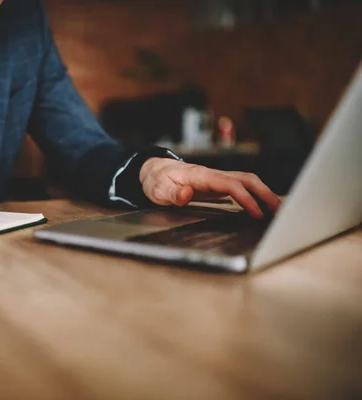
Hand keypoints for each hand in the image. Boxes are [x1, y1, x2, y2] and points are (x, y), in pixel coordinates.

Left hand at [139, 158, 280, 218]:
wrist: (153, 171)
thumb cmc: (157, 181)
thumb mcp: (159, 190)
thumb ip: (173, 194)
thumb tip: (187, 194)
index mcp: (201, 175)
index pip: (230, 184)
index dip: (246, 198)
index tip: (256, 213)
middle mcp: (212, 174)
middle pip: (246, 178)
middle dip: (265, 193)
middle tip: (279, 211)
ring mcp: (215, 178)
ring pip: (246, 181)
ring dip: (263, 193)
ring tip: (276, 210)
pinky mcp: (216, 184)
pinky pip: (240, 186)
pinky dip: (253, 194)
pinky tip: (260, 206)